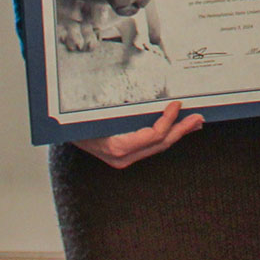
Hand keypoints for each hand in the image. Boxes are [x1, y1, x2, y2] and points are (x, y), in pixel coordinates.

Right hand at [73, 100, 203, 167]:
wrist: (61, 131)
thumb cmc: (78, 119)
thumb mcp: (99, 112)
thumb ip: (124, 112)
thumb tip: (154, 100)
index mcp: (117, 147)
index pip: (153, 136)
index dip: (168, 120)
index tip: (177, 104)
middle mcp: (122, 157)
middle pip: (160, 144)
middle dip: (181, 130)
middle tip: (198, 118)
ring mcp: (123, 159)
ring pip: (157, 147)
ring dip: (177, 133)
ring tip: (193, 124)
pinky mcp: (125, 156)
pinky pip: (149, 146)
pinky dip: (165, 136)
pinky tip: (175, 129)